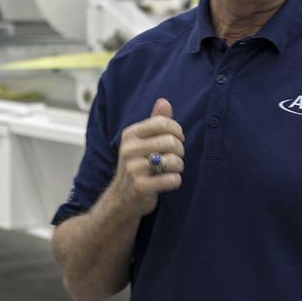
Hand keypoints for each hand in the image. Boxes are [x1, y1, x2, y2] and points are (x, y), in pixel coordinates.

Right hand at [112, 98, 184, 216]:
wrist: (122, 199)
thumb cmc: (137, 166)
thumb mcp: (142, 142)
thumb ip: (154, 121)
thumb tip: (164, 101)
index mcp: (130, 134)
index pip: (162, 123)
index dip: (177, 131)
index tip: (178, 139)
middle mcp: (129, 149)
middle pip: (171, 141)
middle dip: (180, 151)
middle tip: (175, 158)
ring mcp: (133, 169)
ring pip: (173, 160)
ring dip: (179, 167)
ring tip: (171, 170)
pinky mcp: (140, 187)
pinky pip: (171, 179)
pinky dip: (175, 181)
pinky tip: (168, 182)